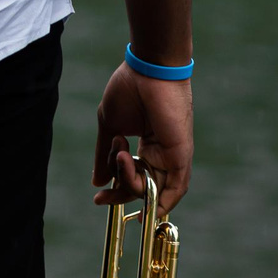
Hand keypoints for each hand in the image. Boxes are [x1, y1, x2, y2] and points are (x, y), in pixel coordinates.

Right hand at [92, 61, 192, 214]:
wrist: (147, 70)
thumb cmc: (129, 90)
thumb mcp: (110, 127)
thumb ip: (104, 156)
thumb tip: (97, 181)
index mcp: (147, 146)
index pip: (133, 178)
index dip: (115, 190)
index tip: (97, 196)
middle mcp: (162, 154)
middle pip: (143, 188)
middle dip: (121, 195)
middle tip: (101, 196)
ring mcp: (172, 155)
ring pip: (154, 189)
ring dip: (132, 186)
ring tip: (119, 156)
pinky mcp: (181, 154)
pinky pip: (176, 188)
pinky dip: (163, 202)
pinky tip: (147, 207)